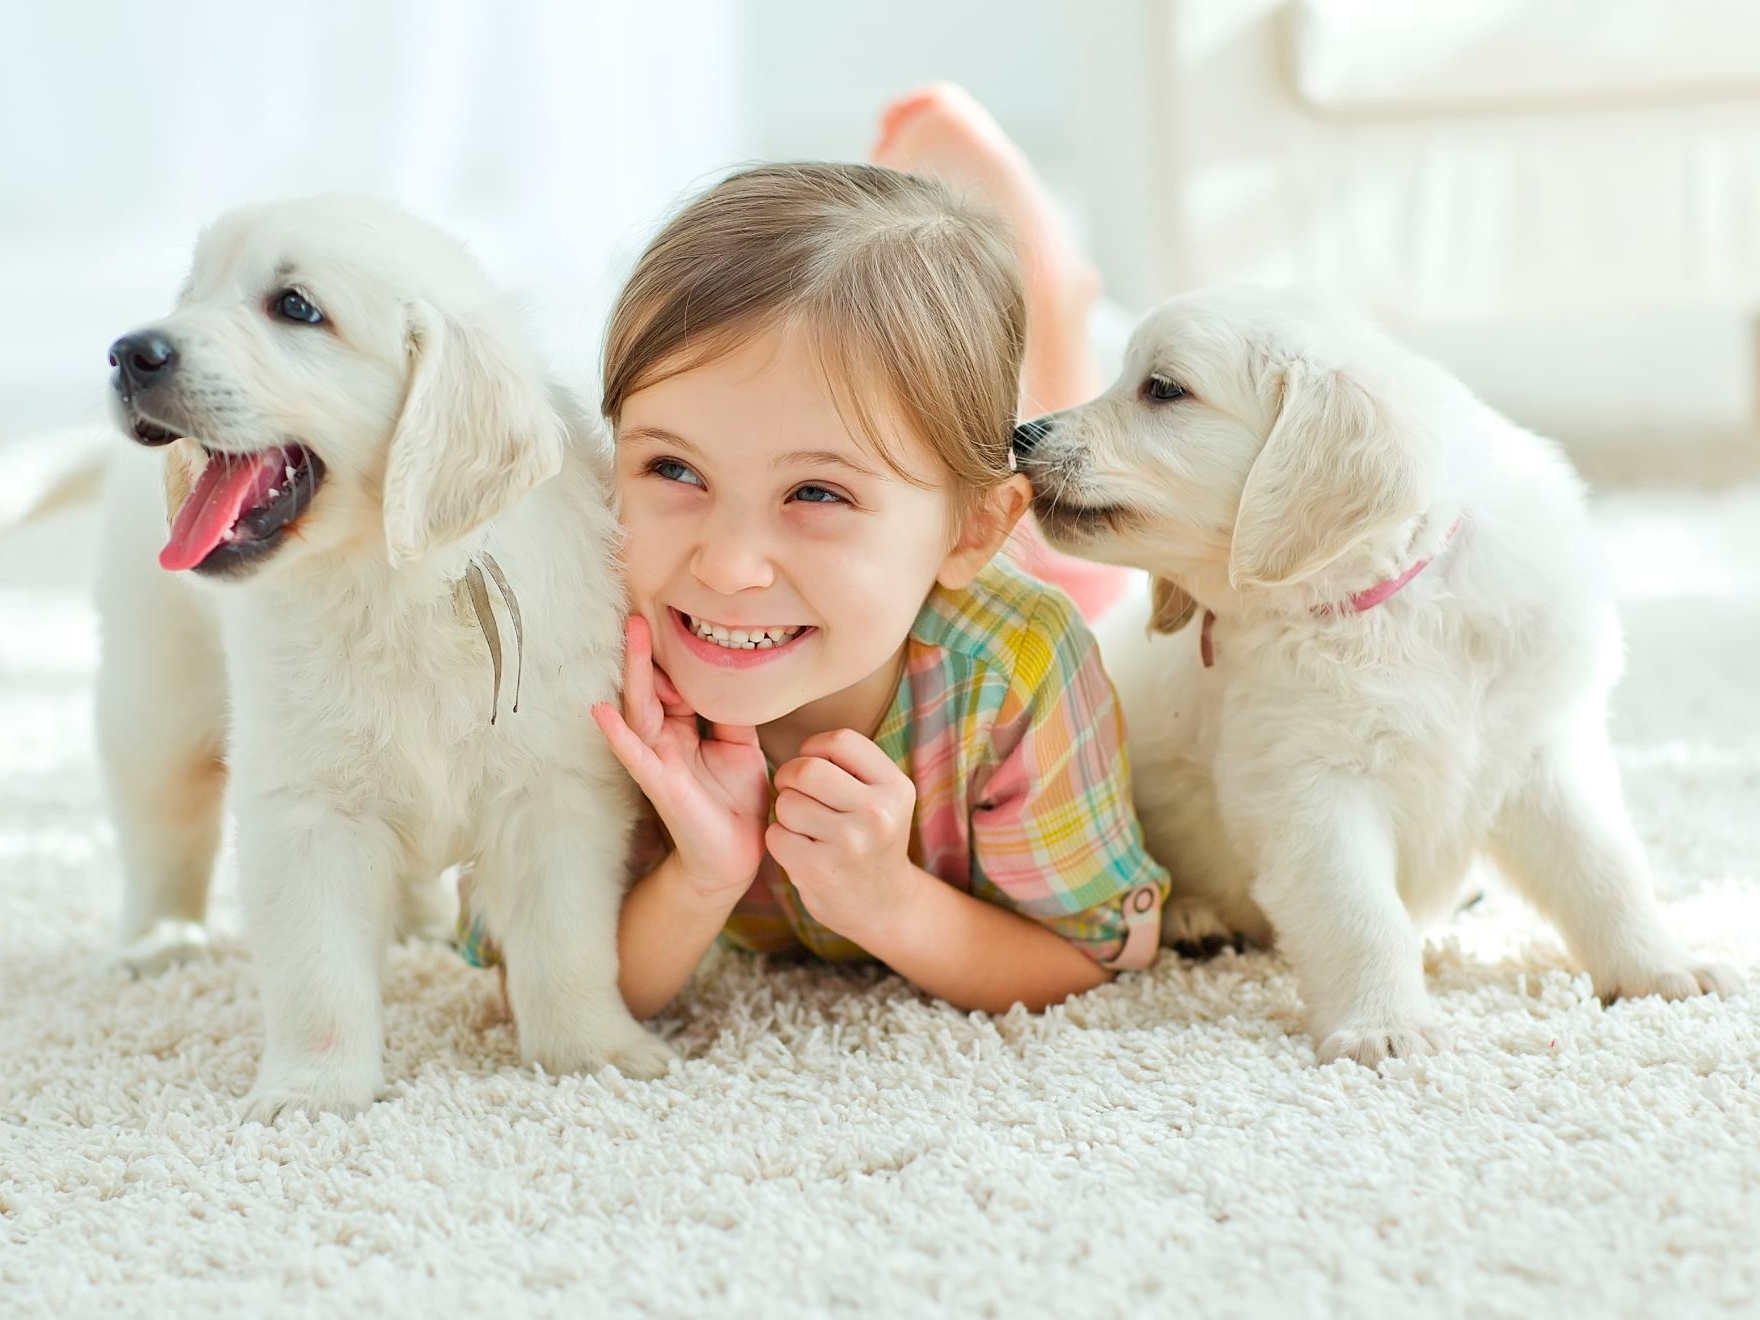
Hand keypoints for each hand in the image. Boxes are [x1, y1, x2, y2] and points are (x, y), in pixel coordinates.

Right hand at [592, 615, 768, 897]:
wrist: (736, 856)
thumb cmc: (736, 801)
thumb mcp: (741, 747)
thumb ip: (734, 712)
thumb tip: (735, 674)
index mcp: (686, 728)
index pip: (676, 683)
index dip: (674, 655)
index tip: (674, 616)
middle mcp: (666, 739)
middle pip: (651, 688)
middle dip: (645, 652)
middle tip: (639, 612)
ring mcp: (658, 760)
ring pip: (641, 709)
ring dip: (635, 674)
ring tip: (630, 637)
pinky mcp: (659, 785)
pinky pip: (634, 756)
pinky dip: (617, 734)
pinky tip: (601, 713)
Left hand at [767, 729, 921, 945]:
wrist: (884, 905)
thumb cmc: (872, 838)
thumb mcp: (884, 797)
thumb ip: (853, 766)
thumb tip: (801, 742)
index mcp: (895, 787)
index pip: (840, 741)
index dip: (813, 748)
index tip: (812, 764)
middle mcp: (877, 813)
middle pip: (806, 769)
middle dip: (789, 776)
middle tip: (793, 790)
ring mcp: (849, 844)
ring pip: (786, 802)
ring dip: (785, 811)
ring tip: (803, 825)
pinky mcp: (820, 870)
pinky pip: (776, 835)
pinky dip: (780, 839)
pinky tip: (799, 849)